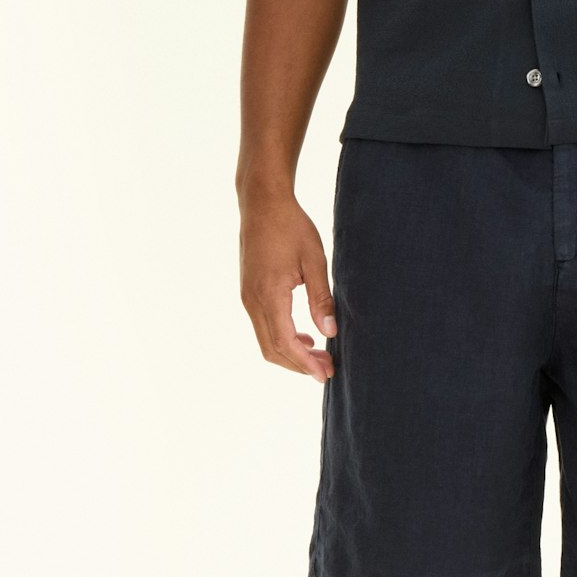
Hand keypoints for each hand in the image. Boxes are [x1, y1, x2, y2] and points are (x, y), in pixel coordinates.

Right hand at [239, 194, 336, 379]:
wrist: (262, 203)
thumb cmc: (291, 226)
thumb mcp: (314, 260)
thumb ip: (321, 298)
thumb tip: (329, 332)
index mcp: (269, 295)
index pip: (285, 342)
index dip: (305, 363)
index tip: (325, 373)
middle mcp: (252, 301)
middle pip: (272, 349)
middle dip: (299, 364)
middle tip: (327, 368)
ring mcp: (247, 298)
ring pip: (266, 341)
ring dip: (291, 353)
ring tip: (319, 355)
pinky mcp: (248, 292)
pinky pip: (263, 326)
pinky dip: (282, 338)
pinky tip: (304, 336)